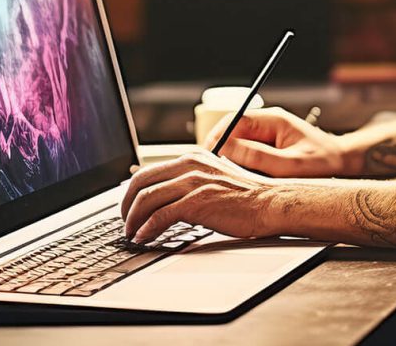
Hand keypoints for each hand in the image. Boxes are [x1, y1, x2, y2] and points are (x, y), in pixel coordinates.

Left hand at [120, 151, 279, 242]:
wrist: (270, 203)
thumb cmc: (247, 196)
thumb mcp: (214, 177)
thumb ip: (190, 180)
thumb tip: (166, 196)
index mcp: (191, 157)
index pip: (147, 171)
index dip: (131, 192)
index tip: (128, 207)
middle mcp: (189, 165)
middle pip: (141, 182)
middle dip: (126, 205)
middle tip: (125, 223)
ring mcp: (192, 183)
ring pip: (147, 199)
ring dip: (133, 220)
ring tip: (132, 233)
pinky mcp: (197, 202)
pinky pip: (161, 216)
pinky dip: (147, 229)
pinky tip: (144, 238)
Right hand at [204, 106, 355, 176]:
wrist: (345, 164)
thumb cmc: (326, 162)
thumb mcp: (292, 165)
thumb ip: (260, 158)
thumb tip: (227, 150)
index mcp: (274, 119)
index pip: (235, 121)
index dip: (217, 137)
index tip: (208, 155)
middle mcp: (268, 124)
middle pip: (232, 132)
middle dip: (219, 150)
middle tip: (211, 171)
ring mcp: (268, 136)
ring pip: (237, 145)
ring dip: (229, 160)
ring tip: (224, 177)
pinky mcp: (269, 149)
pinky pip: (247, 155)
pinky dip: (240, 166)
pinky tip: (240, 180)